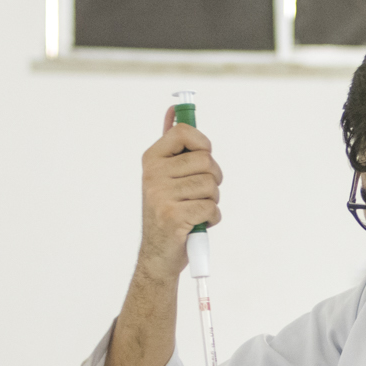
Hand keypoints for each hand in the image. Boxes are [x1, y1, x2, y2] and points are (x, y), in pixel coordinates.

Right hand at [137, 105, 222, 283]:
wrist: (158, 255)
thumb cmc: (168, 211)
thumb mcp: (165, 175)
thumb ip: (171, 144)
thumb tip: (175, 110)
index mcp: (151, 160)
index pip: (183, 131)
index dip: (203, 143)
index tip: (203, 156)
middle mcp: (152, 175)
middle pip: (206, 161)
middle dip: (213, 179)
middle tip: (200, 193)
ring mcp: (161, 195)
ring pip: (211, 185)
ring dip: (212, 201)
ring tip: (196, 210)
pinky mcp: (173, 216)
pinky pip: (211, 208)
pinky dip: (212, 218)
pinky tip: (197, 224)